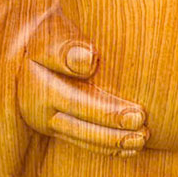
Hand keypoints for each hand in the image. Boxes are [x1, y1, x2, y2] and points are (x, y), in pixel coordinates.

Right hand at [18, 9, 148, 155]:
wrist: (33, 38)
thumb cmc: (49, 30)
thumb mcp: (51, 32)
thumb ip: (65, 47)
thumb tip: (87, 61)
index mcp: (38, 84)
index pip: (77, 103)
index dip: (108, 112)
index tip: (138, 113)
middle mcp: (38, 108)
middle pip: (80, 126)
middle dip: (113, 131)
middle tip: (144, 126)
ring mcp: (47, 120)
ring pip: (82, 137)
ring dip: (112, 143)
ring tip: (142, 139)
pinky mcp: (55, 125)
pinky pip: (81, 139)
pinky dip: (105, 146)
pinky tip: (129, 146)